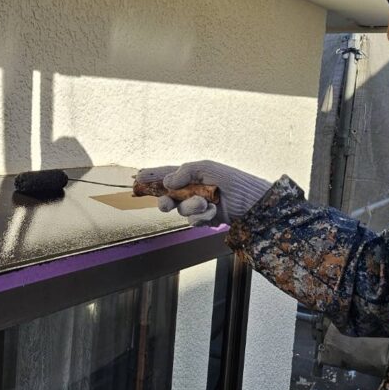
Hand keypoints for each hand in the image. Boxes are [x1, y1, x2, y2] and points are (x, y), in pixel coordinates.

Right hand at [135, 161, 270, 226]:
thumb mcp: (207, 168)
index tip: (137, 177)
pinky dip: (203, 217)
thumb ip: (184, 172)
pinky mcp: (205, 219)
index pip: (165, 175)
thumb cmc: (231, 179)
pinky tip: (214, 211)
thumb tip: (166, 182)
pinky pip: (194, 221)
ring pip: (181, 211)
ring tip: (206, 202)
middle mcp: (190, 191)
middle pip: (167, 198)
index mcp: (189, 176)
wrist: (251, 200)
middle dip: (164, 202)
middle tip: (166, 204)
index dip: (151, 177)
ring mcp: (197, 206)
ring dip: (192, 207)